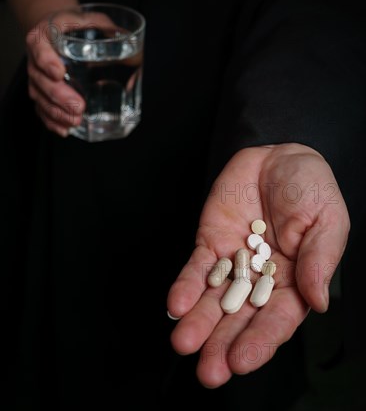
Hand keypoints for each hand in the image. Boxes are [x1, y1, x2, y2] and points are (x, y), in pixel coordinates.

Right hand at [25, 10, 121, 136]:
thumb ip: (105, 26)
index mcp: (44, 35)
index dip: (46, 61)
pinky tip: (65, 129)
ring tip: (75, 121)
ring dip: (56, 112)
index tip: (59, 72)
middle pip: (41, 79)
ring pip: (40, 97)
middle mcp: (35, 58)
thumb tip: (132, 40)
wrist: (58, 31)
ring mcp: (37, 77)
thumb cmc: (75, 25)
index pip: (39, 47)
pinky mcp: (41, 92)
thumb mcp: (89, 18)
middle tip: (78, 106)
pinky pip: (41, 109)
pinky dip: (52, 121)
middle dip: (59, 95)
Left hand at [167, 143, 349, 386]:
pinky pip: (197, 268)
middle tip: (208, 371)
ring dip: (199, 322)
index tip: (241, 360)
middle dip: (223, 344)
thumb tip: (318, 302)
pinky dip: (186, 286)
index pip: (277, 319)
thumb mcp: (328, 220)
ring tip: (184, 343)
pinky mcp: (211, 243)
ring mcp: (234, 263)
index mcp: (295, 282)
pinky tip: (177, 304)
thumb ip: (320, 259)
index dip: (260, 340)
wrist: (281, 156)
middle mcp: (261, 281)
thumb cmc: (312, 190)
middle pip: (240, 318)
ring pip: (213, 299)